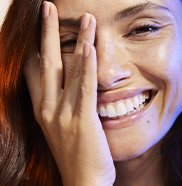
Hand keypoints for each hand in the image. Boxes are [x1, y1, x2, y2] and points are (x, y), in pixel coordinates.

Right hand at [23, 2, 114, 184]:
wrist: (82, 183)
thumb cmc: (75, 156)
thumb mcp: (62, 128)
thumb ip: (62, 106)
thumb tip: (68, 87)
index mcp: (42, 110)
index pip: (33, 71)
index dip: (35, 46)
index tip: (39, 28)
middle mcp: (47, 108)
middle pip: (45, 62)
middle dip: (47, 33)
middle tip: (48, 8)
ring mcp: (62, 114)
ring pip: (68, 69)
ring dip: (77, 40)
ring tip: (85, 17)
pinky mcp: (82, 120)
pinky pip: (84, 87)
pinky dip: (86, 65)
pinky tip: (89, 47)